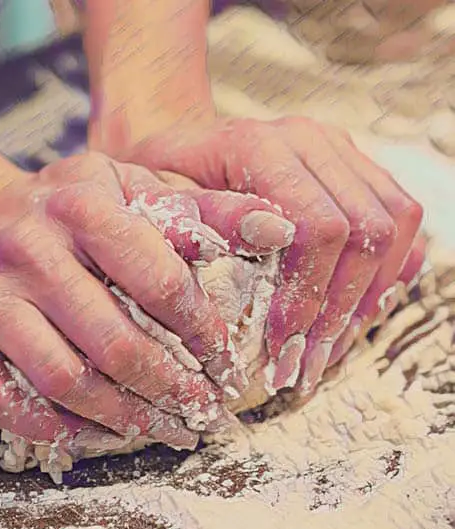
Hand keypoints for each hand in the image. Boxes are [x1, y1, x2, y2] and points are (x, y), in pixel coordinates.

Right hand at [0, 153, 290, 449]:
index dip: (203, 333)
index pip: (158, 280)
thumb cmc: (66, 210)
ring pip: (60, 379)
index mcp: (79, 202)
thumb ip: (203, 210)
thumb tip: (282, 226)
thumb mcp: (130, 188)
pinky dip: (49, 427)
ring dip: (120, 419)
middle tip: (203, 416)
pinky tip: (88, 432)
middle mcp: (23, 245)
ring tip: (159, 430)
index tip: (227, 365)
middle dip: (170, 391)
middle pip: (112, 343)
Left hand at [119, 117, 424, 394]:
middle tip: (307, 365)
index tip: (283, 348)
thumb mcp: (156, 199)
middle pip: (367, 230)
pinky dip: (389, 267)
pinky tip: (356, 312)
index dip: (308, 296)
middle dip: (341, 310)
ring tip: (331, 349)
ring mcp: (338, 148)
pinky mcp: (352, 163)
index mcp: (259, 146)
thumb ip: (204, 224)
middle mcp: (310, 140)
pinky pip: (401, 214)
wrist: (174, 135)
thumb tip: (263, 254)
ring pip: (397, 222)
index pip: (319, 227)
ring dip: (371, 295)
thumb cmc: (157, 176)